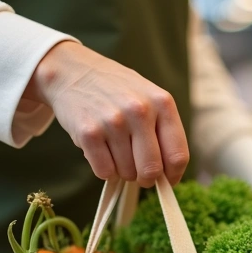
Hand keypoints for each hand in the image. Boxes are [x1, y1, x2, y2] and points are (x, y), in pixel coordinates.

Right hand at [25, 42, 189, 186]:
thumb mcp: (150, 99)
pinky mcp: (88, 133)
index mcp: (162, 103)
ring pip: (127, 173)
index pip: (178, 156)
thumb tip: (168, 176)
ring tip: (115, 149)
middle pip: (151, 170)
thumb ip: (163, 132)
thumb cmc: (118, 90)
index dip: (173, 176)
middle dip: (146, 178)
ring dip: (122, 170)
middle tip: (139, 173)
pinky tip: (101, 149)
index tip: (167, 181)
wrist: (73, 71)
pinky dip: (103, 169)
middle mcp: (139, 111)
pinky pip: (104, 172)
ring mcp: (113, 122)